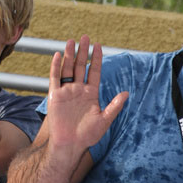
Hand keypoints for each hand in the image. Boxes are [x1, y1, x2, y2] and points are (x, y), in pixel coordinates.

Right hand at [47, 35, 127, 152]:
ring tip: (71, 40)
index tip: (99, 46)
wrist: (70, 144)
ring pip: (67, 68)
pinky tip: (57, 55)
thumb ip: (114, 106)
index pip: (94, 71)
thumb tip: (127, 93)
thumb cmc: (88, 135)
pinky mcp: (55, 95)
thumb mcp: (105, 120)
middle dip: (83, 52)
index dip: (96, 59)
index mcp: (91, 94)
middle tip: (85, 37)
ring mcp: (66, 91)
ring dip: (69, 55)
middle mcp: (78, 89)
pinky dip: (55, 66)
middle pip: (80, 66)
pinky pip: (54, 78)